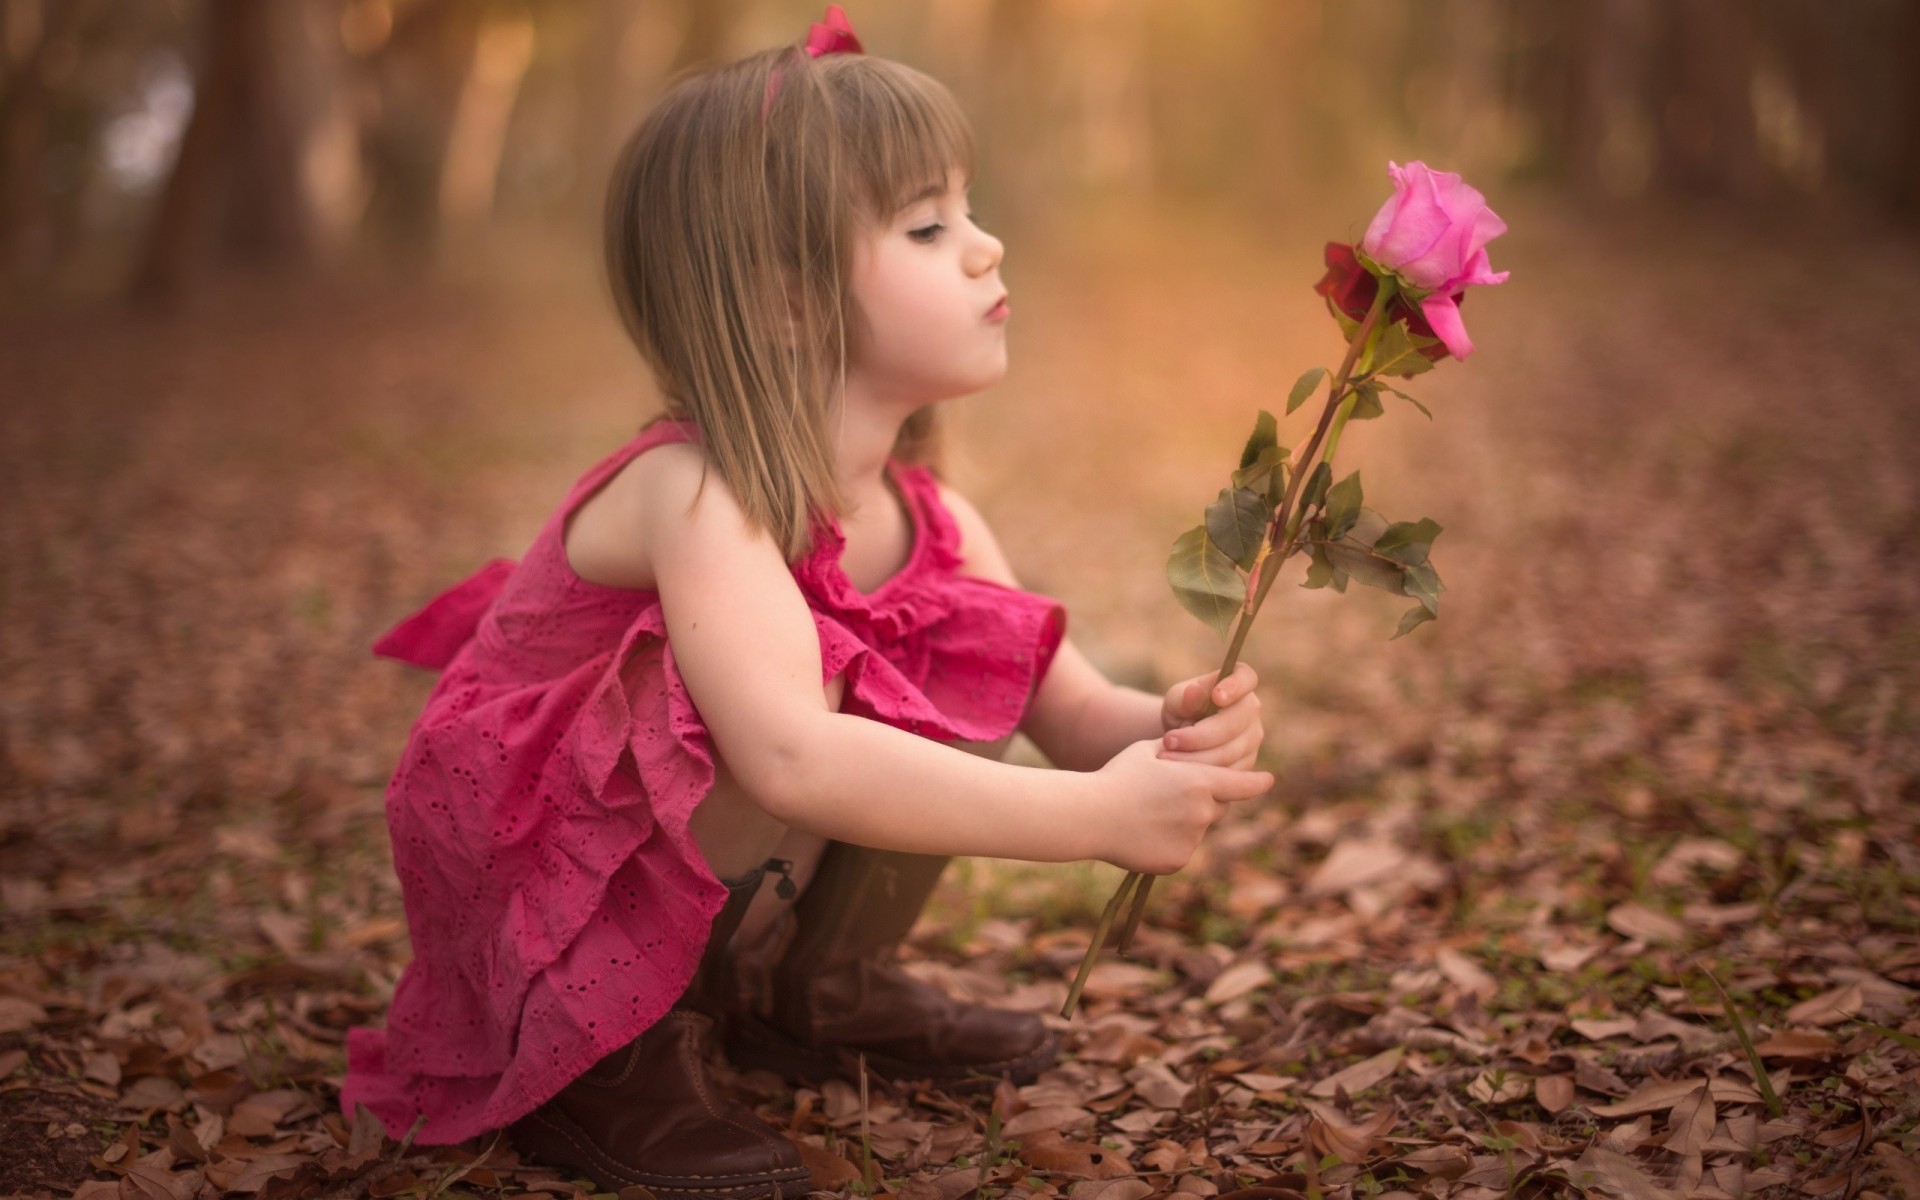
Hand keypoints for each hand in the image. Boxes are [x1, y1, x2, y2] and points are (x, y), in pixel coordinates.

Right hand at [1091, 740, 1273, 875]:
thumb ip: (1177, 750)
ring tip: (1148, 815)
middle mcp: (1203, 811)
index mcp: (1200, 781)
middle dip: (1205, 801)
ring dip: (1184, 822)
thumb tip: (1190, 743)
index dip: (1256, 782)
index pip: (1242, 784)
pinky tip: (1143, 834)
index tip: (1268, 780)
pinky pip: (1182, 849)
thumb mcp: (1148, 751)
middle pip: (1218, 807)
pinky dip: (1170, 843)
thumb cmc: (1117, 777)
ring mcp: (1192, 839)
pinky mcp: (1178, 860)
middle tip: (1172, 796)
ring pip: (1198, 829)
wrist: (1091, 815)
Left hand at [1158, 663, 1264, 770]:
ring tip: (1165, 756)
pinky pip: (1226, 773)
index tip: (1216, 697)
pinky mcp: (1246, 765)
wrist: (1181, 737)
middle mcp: (1251, 711)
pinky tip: (1178, 771)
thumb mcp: (1176, 700)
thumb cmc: (1181, 710)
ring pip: (1228, 753)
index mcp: (1239, 684)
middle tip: (1169, 740)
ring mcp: (1252, 740)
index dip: (1235, 687)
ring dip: (1194, 757)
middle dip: (1199, 735)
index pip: (1246, 678)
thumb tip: (1194, 690)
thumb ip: (1185, 697)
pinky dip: (1201, 773)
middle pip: (1234, 724)